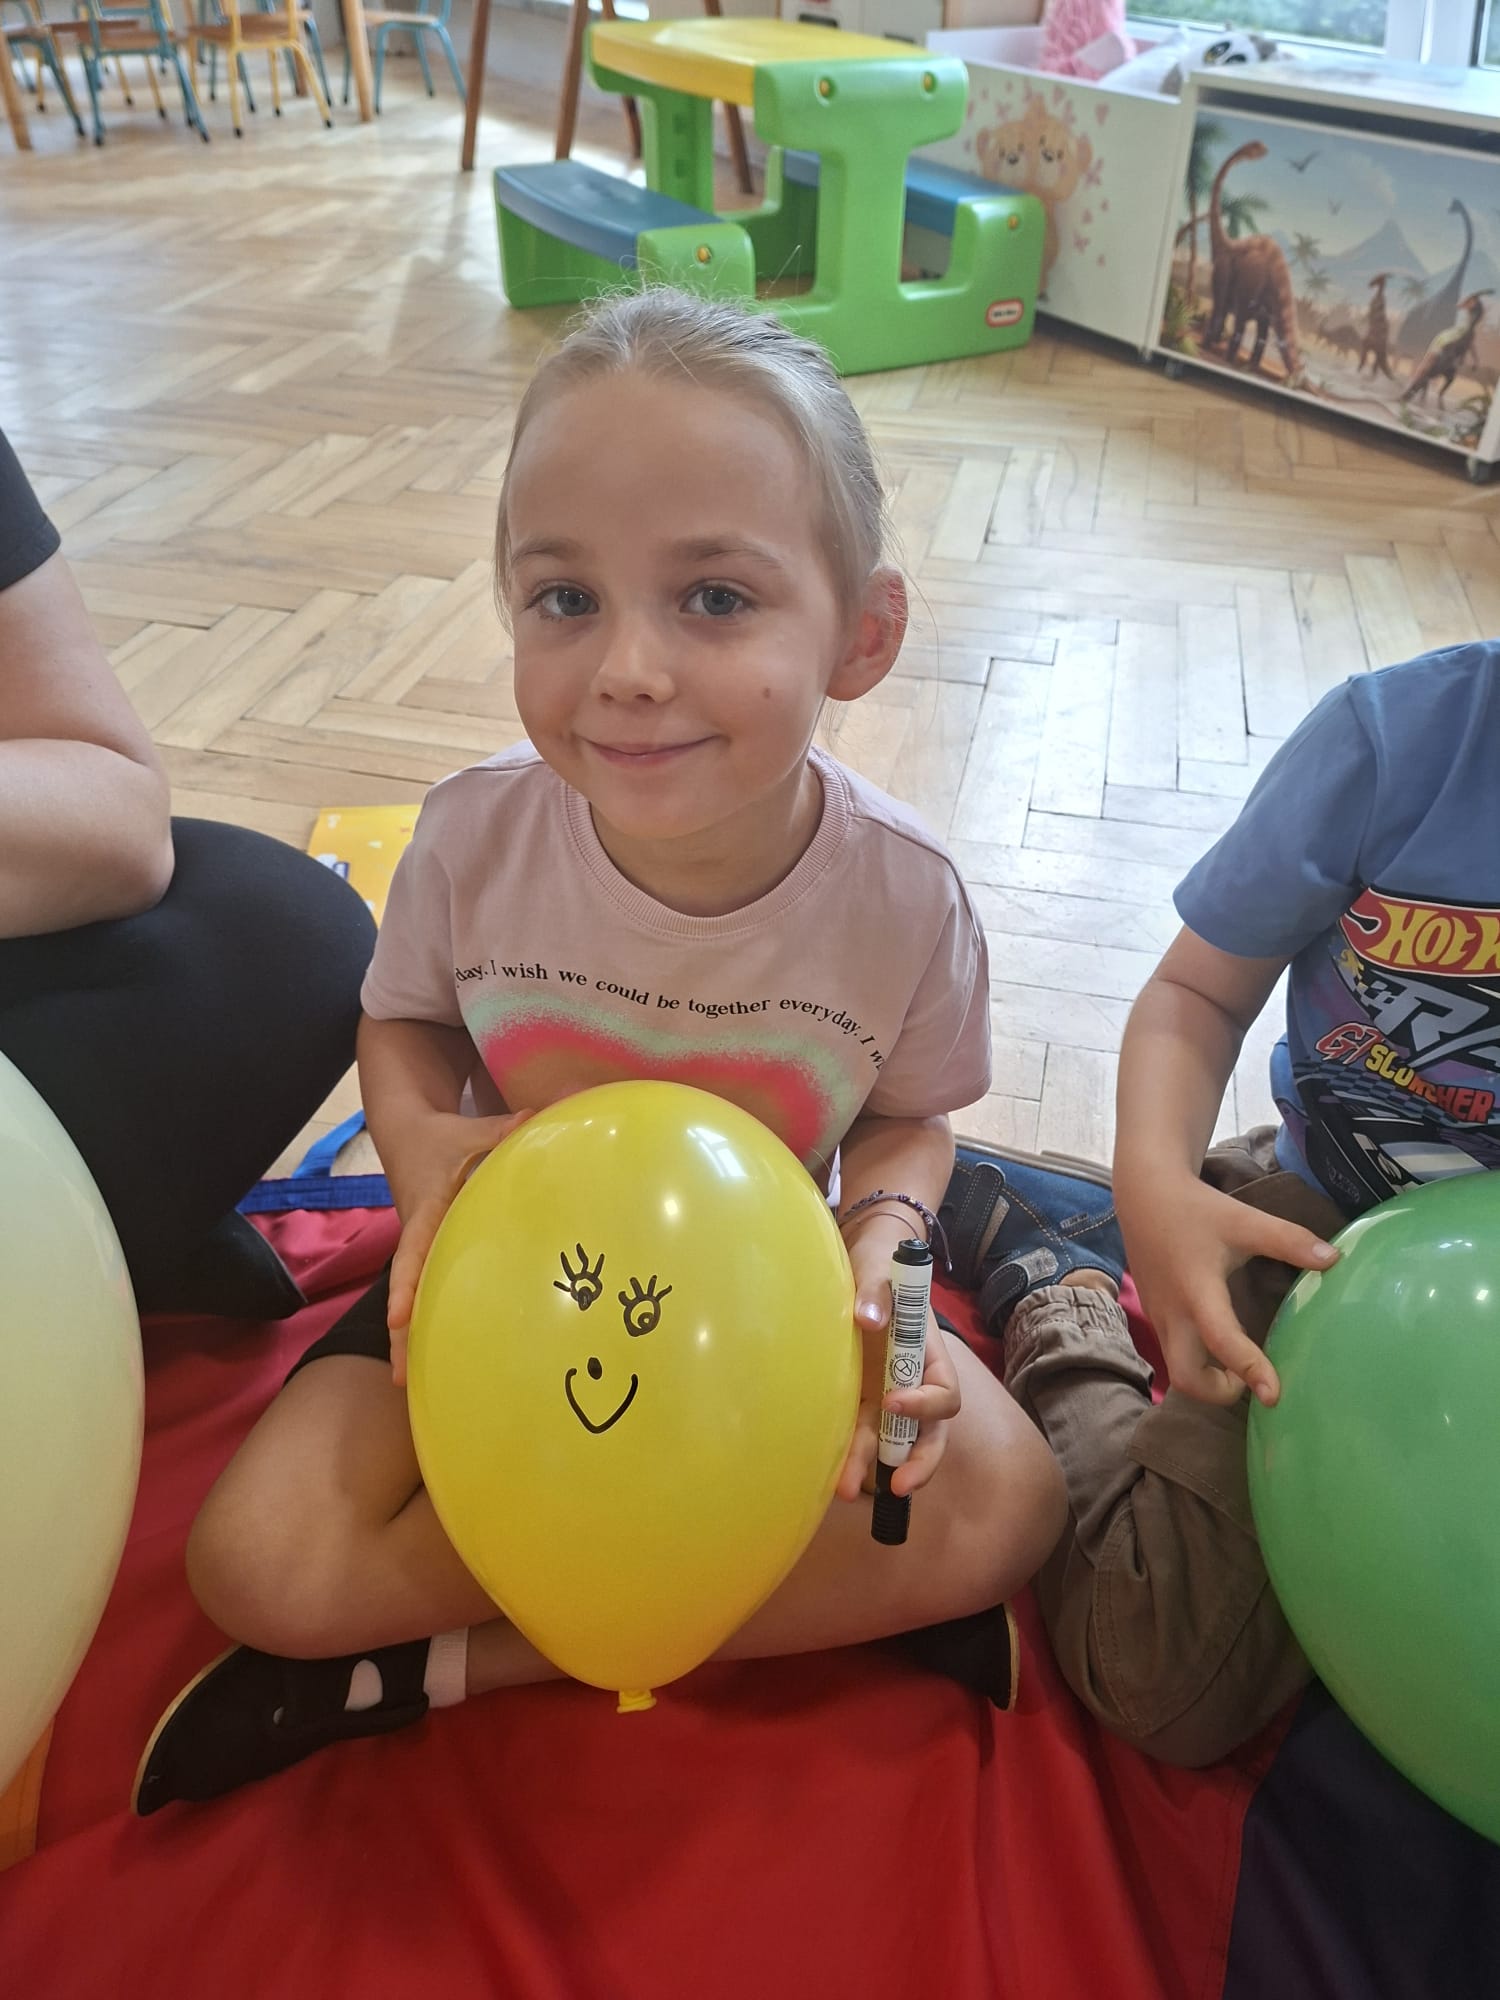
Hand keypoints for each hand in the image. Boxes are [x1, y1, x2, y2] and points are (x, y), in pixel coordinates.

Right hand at [386, 1108, 530, 1386]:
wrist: (407, 1136)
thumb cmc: (440, 1137)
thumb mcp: (468, 1131)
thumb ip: (503, 1131)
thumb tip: (538, 1120)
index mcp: (425, 1212)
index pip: (412, 1251)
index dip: (407, 1284)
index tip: (398, 1318)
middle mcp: (419, 1237)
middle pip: (408, 1292)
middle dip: (402, 1336)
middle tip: (401, 1380)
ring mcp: (424, 1249)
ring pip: (418, 1298)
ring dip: (414, 1339)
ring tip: (412, 1386)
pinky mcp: (433, 1254)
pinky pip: (432, 1289)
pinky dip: (433, 1320)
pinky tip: (445, 1355)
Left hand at [835, 1220, 961, 1502]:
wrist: (858, 1264)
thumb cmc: (878, 1264)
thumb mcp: (878, 1269)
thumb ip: (877, 1292)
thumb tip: (869, 1320)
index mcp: (930, 1357)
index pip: (944, 1395)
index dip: (925, 1405)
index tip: (892, 1400)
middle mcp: (913, 1383)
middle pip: (927, 1434)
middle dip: (916, 1463)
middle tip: (898, 1485)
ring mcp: (885, 1394)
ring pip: (889, 1441)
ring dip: (870, 1465)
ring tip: (845, 1488)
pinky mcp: (857, 1398)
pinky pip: (858, 1431)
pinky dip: (847, 1452)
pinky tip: (826, 1469)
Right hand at [1122, 1176, 1337, 1407]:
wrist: (1144, 1195)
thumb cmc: (1197, 1210)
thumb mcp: (1245, 1221)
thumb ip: (1288, 1241)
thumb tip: (1335, 1259)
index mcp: (1197, 1290)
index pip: (1221, 1340)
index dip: (1249, 1369)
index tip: (1275, 1395)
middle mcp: (1173, 1313)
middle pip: (1186, 1378)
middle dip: (1219, 1392)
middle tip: (1250, 1380)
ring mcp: (1159, 1318)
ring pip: (1179, 1369)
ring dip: (1209, 1379)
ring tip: (1242, 1365)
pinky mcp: (1155, 1316)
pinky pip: (1175, 1352)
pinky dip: (1199, 1361)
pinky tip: (1224, 1344)